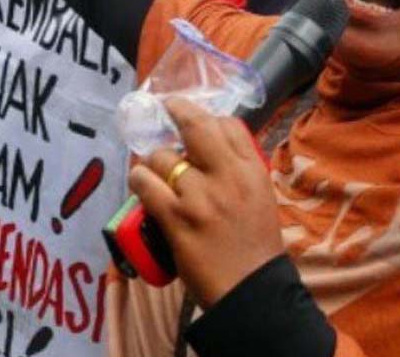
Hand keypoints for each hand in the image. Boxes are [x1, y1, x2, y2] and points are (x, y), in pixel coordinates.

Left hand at [129, 98, 284, 308]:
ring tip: (155, 171)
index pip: (229, 125)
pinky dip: (138, 179)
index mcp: (252, 172)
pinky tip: (140, 182)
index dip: (207, 117)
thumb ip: (240, 171)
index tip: (192, 118)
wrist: (252, 292)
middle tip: (167, 108)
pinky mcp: (176, 218)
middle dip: (177, 109)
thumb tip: (212, 148)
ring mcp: (200, 197)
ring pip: (163, 156)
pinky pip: (145, 183)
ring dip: (154, 160)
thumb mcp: (261, 198)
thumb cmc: (255, 247)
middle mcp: (227, 177)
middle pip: (196, 125)